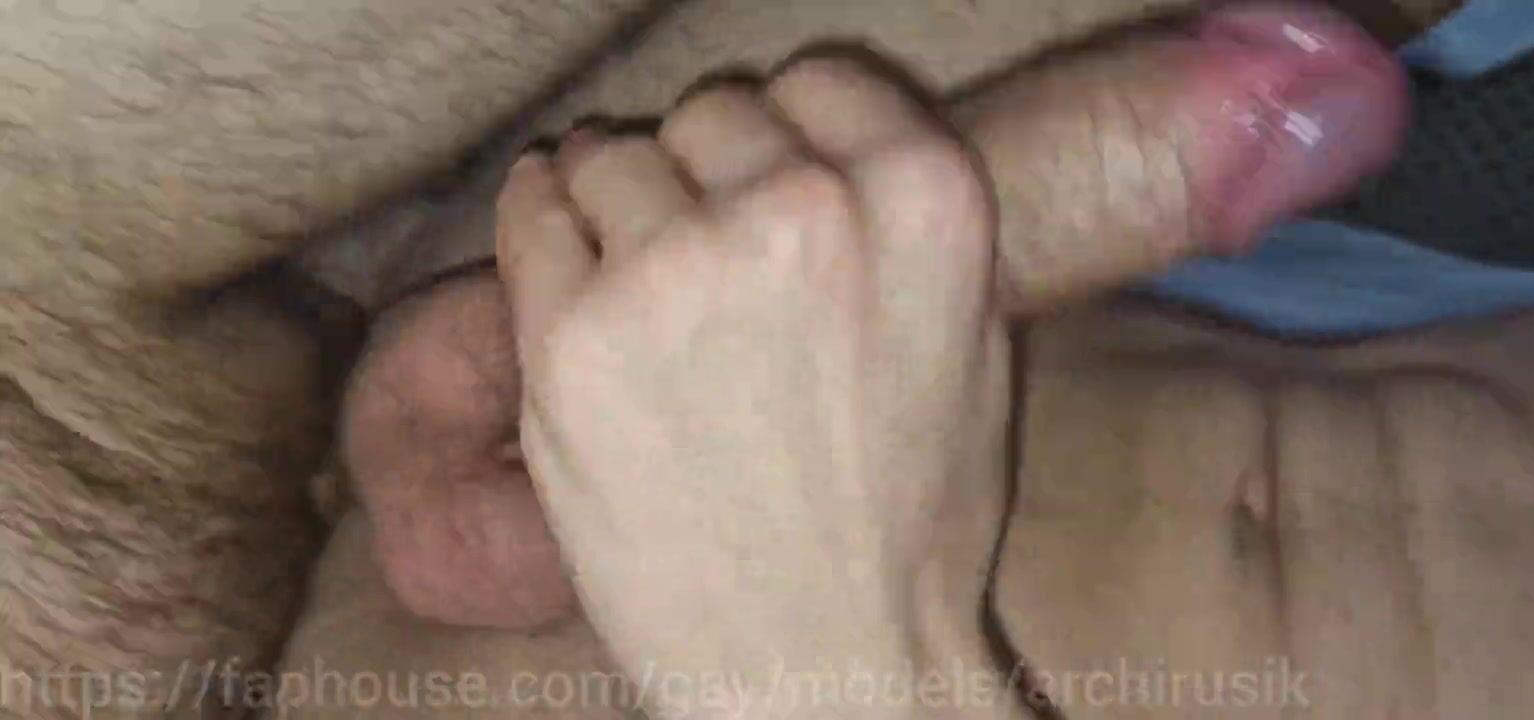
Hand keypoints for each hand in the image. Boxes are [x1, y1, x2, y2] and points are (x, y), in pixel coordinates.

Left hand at [496, 57, 1014, 718]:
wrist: (828, 660)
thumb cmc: (910, 520)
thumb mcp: (971, 343)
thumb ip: (899, 222)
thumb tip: (811, 141)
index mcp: (923, 200)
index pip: (819, 78)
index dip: (785, 132)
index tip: (764, 178)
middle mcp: (804, 212)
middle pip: (711, 111)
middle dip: (703, 173)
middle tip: (704, 253)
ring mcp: (679, 271)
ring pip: (614, 152)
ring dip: (618, 201)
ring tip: (638, 280)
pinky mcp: (574, 335)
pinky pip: (531, 206)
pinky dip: (541, 218)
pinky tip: (565, 258)